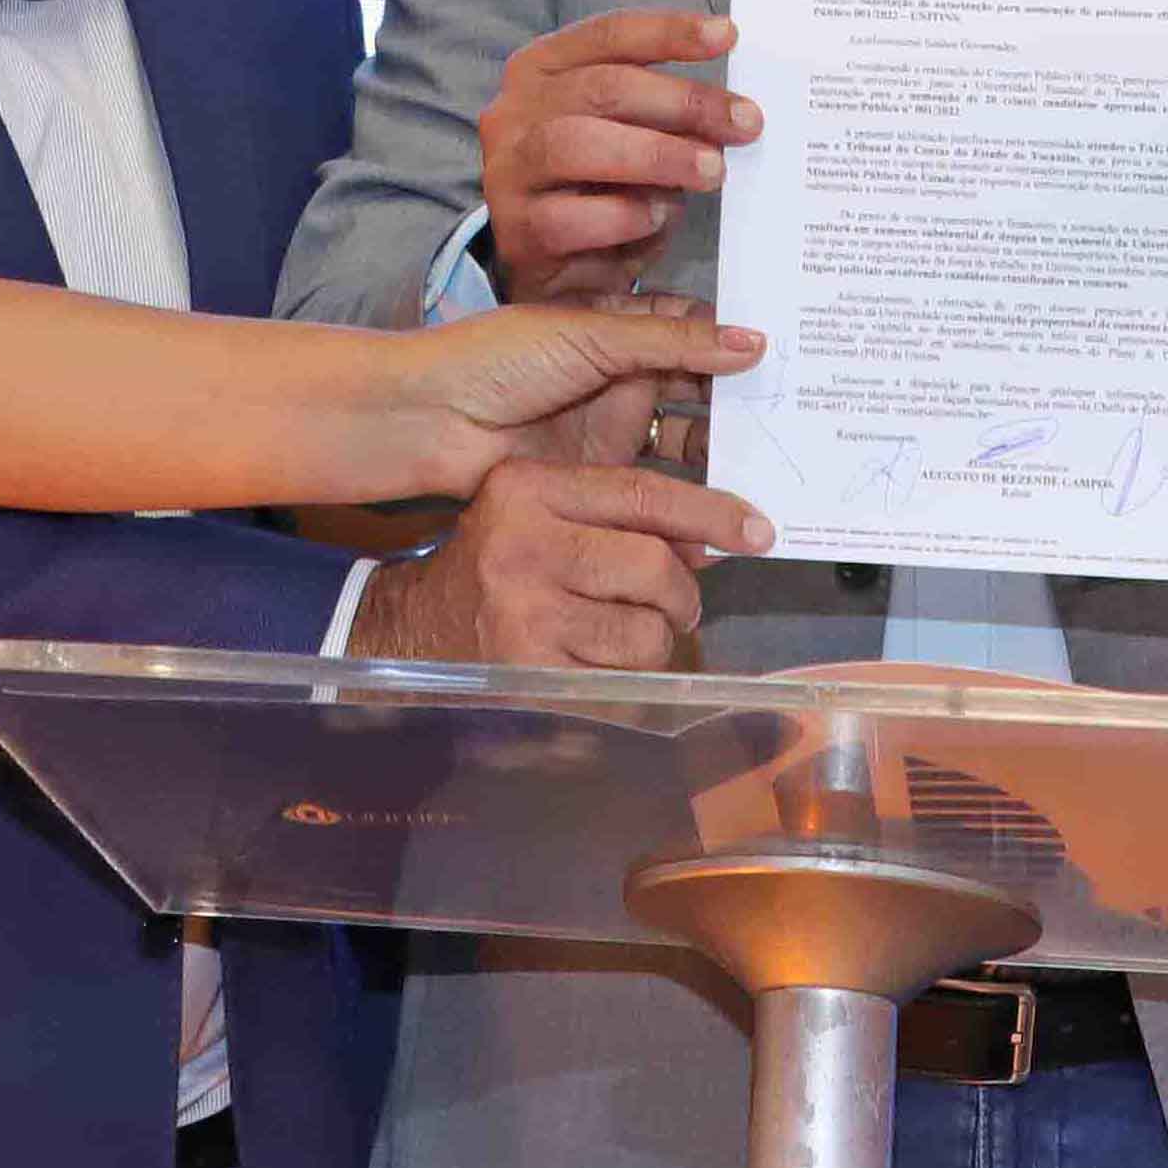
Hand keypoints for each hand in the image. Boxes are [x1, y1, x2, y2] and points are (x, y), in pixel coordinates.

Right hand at [349, 458, 768, 669]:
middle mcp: (522, 544)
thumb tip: (713, 537)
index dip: (711, 512)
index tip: (756, 531)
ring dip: (655, 640)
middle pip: (652, 565)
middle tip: (678, 606)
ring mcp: (523, 611)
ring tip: (628, 637)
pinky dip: (627, 676)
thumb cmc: (494, 567)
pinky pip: (619, 678)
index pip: (642, 493)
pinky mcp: (528, 670)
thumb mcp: (541, 517)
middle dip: (681, 593)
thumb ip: (616, 517)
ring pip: (644, 630)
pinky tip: (599, 665)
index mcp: (527, 489)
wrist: (411, 632)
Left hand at [391, 293, 773, 501]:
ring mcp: (611, 428)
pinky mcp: (599, 479)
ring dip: (725, 452)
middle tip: (800, 418)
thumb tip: (753, 341)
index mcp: (618, 326)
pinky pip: (657, 487)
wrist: (428, 420)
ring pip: (685, 440)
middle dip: (744, 402)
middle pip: (699, 390)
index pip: (694, 330)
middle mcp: (621, 376)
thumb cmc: (498, 357)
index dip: (739, 341)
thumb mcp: (590, 333)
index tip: (795, 355)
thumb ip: (673, 342)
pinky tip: (727, 506)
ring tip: (777, 464)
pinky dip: (691, 497)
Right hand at [476, 7, 758, 302]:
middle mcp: (514, 111)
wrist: (547, 263)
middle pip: (602, 89)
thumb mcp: (626, 133)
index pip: (607, 36)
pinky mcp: (515, 230)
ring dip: (657, 155)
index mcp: (541, 69)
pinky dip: (624, 215)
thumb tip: (732, 112)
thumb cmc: (595, 184)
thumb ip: (663, 114)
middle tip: (743, 123)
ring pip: (578, 145)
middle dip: (682, 102)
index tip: (727, 34)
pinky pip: (571, 217)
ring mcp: (508, 170)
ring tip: (710, 170)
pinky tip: (656, 217)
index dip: (668, 32)